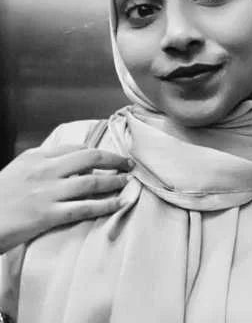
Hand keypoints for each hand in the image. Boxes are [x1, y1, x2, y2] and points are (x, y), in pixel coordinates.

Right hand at [0, 144, 132, 253]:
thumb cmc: (0, 195)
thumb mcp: (20, 169)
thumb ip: (45, 163)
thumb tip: (73, 163)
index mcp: (37, 157)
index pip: (76, 148)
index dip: (98, 152)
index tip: (110, 157)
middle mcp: (45, 170)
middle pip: (89, 158)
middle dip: (114, 160)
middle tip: (128, 163)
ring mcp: (47, 192)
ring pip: (91, 182)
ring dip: (114, 181)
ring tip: (127, 181)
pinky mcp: (48, 214)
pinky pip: (85, 208)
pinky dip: (107, 205)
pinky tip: (120, 203)